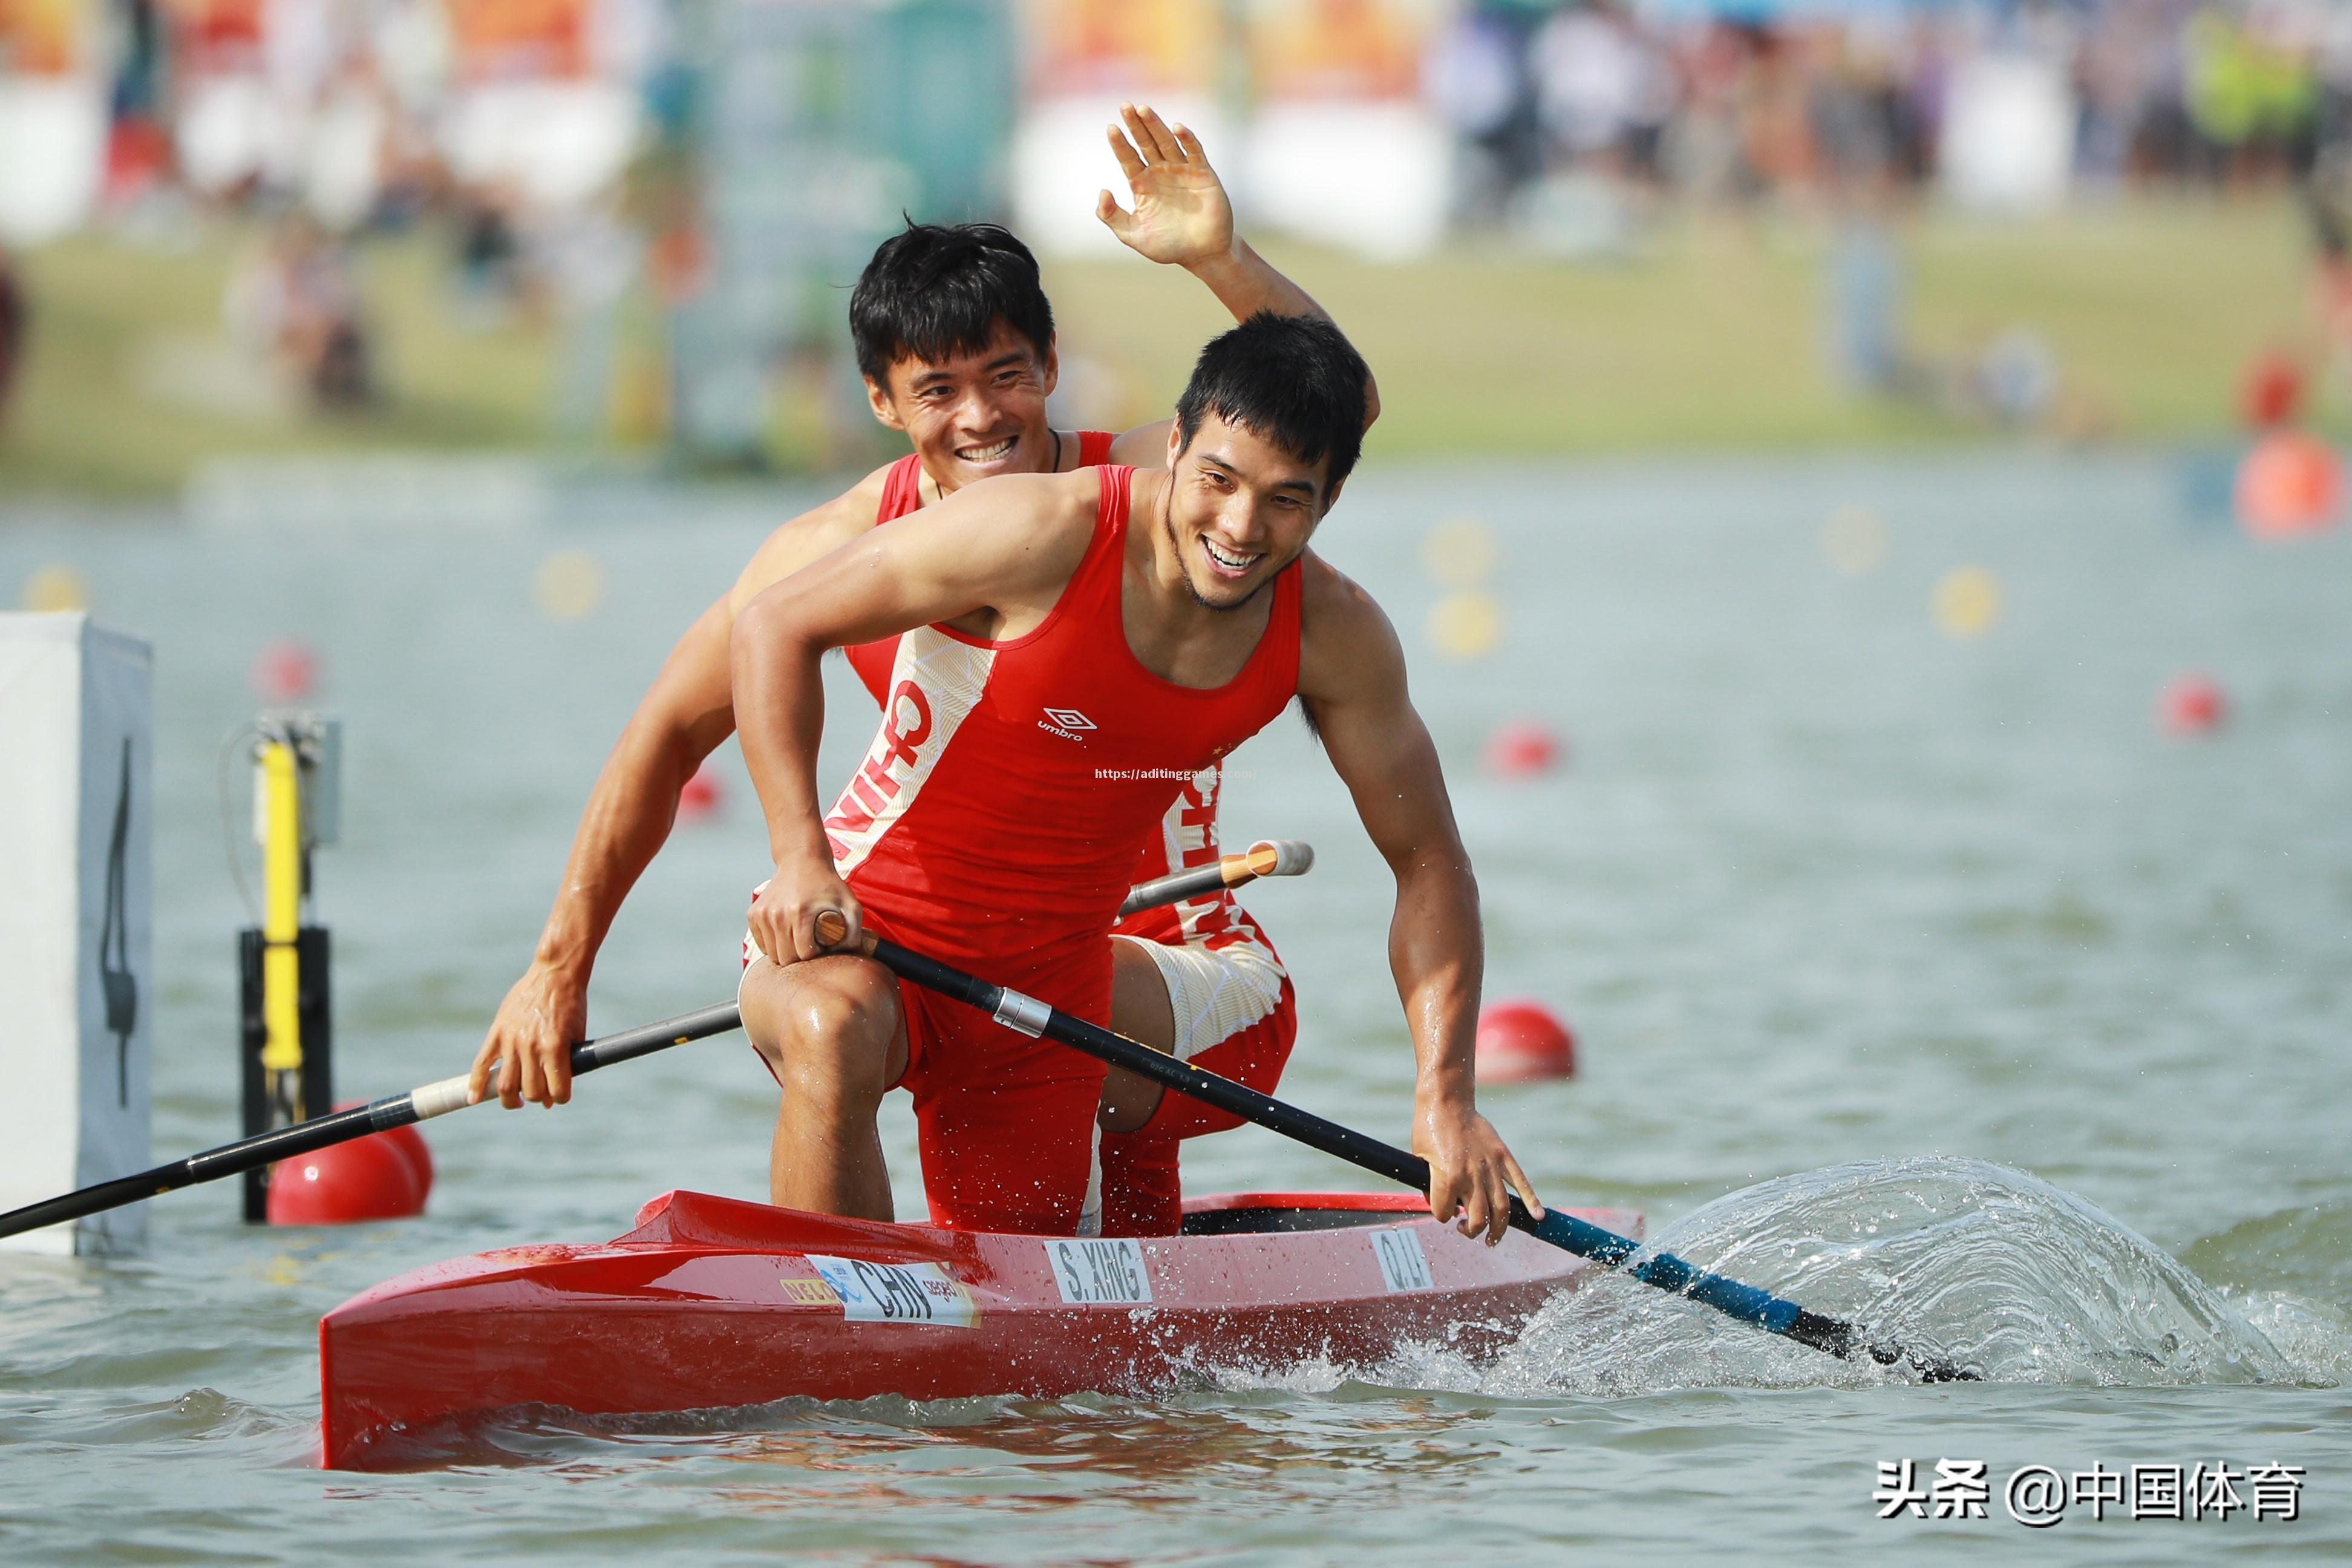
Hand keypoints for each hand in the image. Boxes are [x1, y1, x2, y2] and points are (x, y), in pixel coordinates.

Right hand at [468, 961, 586, 1108]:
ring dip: (511, 1100)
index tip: (560, 1096)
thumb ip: (567, 1063)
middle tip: (541, 1093)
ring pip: (506, 1085)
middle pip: (531, 1091)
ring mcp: (511, 1040)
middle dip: (539, 1097)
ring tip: (516, 1101)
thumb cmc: (572, 1004)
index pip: (557, 1090)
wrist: (555, 974)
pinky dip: (475, 1084)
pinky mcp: (497, 1032)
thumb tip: (553, 1095)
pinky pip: (481, 1064)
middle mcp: (531, 1047)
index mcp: (554, 1047)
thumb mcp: (577, 1034)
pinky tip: (473, 1098)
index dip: (561, 1097)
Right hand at [746, 853, 861, 965]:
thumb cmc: (828, 884)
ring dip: (785, 951)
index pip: (804, 955)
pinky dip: (773, 944)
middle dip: (800, 958)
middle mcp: (777, 914)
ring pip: (772, 955)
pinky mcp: (753, 914)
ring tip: (798, 938)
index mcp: (800, 913)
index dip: (816, 955)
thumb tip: (848, 956)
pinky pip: (761, 944)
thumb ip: (854, 932)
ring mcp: (762, 914)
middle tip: (810, 944)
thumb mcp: (850, 904)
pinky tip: (785, 932)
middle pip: (786, 958)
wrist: (801, 861)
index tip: (821, 946)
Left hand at [1096, 102, 1233, 269]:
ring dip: (1155, 125)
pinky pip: (1194, 151)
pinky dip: (1187, 139)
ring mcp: (1182, 170)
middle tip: (1125, 106)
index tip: (1111, 129)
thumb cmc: (1167, 245)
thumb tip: (1102, 192)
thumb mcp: (1133, 235)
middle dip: (1135, 125)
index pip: (1128, 157)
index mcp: (1142, 184)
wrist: (1202, 254)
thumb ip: (1112, 217)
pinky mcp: (1203, 173)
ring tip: (1143, 109)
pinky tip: (1177, 128)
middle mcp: (1160, 172)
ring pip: (1166, 141)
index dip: (1120, 143)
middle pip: (1145, 142)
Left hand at [1413, 1098, 1542, 1245]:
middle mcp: (1471, 1176)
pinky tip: (1537, 1217)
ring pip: (1501, 1209)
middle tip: (1467, 1230)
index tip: (1443, 1210)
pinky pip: (1521, 1183)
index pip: (1445, 1213)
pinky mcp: (1503, 1156)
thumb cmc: (1428, 1128)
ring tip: (1492, 1239)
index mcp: (1447, 1178)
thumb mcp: (1419, 1159)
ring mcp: (1490, 1167)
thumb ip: (1429, 1185)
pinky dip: (1531, 1201)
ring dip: (1498, 1229)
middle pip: (1478, 1219)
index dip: (1441, 1215)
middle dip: (1471, 1230)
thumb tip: (1440, 1203)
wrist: (1447, 1101)